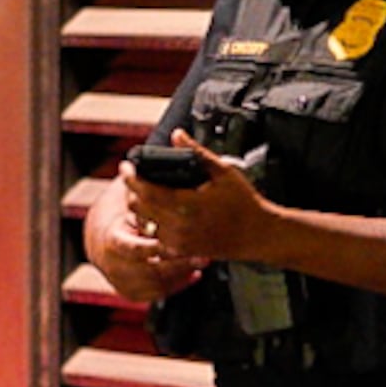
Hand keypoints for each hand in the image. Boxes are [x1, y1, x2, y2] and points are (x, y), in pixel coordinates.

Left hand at [123, 134, 269, 267]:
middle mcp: (180, 226)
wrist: (260, 234)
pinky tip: (158, 215)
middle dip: (132, 191)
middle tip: (132, 177)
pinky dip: (153, 226)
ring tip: (145, 194)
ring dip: (141, 209)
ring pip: (145, 224)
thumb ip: (197, 152)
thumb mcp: (223, 171)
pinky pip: (157, 239)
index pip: (146, 191)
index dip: (131, 178)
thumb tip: (177, 134)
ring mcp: (181, 242)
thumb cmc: (245, 203)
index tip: (126, 166)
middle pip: (139, 208)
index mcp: (187, 204)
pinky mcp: (184, 252)